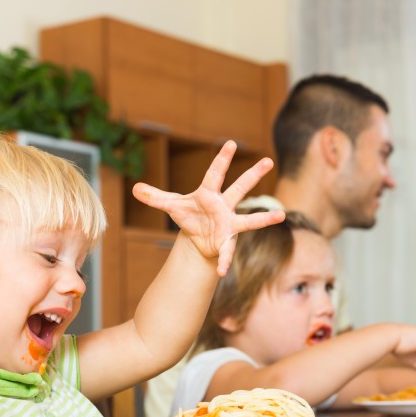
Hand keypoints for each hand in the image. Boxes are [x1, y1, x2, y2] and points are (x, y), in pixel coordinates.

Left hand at [132, 141, 284, 275]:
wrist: (198, 238)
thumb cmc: (190, 216)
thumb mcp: (172, 206)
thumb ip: (155, 197)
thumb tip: (134, 188)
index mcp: (209, 194)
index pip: (215, 173)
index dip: (222, 158)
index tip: (230, 144)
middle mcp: (224, 206)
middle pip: (240, 187)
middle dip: (253, 175)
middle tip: (268, 160)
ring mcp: (229, 224)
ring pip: (250, 219)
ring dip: (265, 219)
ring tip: (281, 216)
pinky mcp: (227, 242)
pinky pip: (227, 253)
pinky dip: (224, 262)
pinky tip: (222, 272)